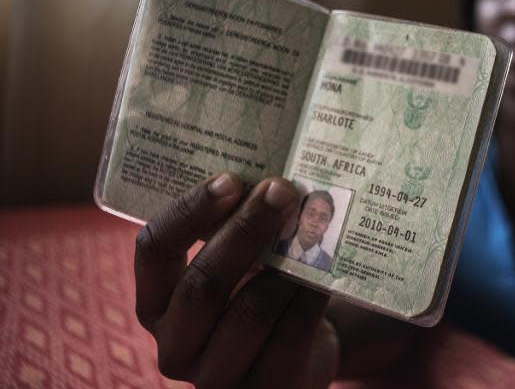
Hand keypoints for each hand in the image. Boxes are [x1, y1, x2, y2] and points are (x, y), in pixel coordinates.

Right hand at [134, 173, 339, 388]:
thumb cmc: (255, 294)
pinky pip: (290, 336)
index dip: (190, 211)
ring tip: (310, 228)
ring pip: (251, 312)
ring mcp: (217, 378)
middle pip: (204, 283)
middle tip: (282, 190)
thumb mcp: (234, 266)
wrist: (296, 355)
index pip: (154, 250)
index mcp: (155, 304)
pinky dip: (310, 297)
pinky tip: (326, 271)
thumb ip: (234, 230)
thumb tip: (270, 179)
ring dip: (285, 266)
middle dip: (245, 230)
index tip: (230, 178)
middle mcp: (175, 346)